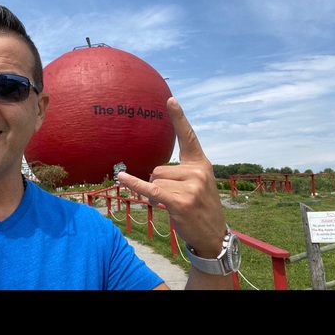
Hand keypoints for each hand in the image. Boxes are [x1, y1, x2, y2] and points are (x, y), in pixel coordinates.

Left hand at [116, 96, 225, 258]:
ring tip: (175, 205)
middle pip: (157, 168)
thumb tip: (152, 171)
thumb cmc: (201, 207)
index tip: (169, 99)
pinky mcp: (180, 201)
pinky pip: (150, 189)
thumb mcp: (199, 183)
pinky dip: (135, 185)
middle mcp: (198, 171)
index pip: (188, 137)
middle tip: (176, 198)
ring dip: (157, 195)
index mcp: (201, 163)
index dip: (178, 118)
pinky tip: (121, 177)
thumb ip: (182, 170)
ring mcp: (191, 186)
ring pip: (154, 181)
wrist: (213, 235)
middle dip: (159, 184)